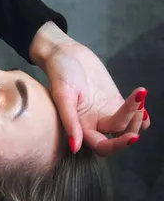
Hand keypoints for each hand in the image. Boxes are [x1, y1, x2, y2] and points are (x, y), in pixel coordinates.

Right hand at [30, 22, 149, 156]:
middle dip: (132, 129)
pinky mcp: (114, 102)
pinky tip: (141, 103)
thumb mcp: (62, 95)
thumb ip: (69, 120)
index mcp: (79, 126)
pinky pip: (131, 116)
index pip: (101, 146)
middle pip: (117, 139)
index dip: (117, 145)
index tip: (132, 136)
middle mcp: (93, 123)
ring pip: (127, 128)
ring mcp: (105, 113)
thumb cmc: (60, 72)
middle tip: (138, 109)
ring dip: (138, 120)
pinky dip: (140, 115)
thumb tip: (74, 147)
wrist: (66, 53)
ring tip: (139, 97)